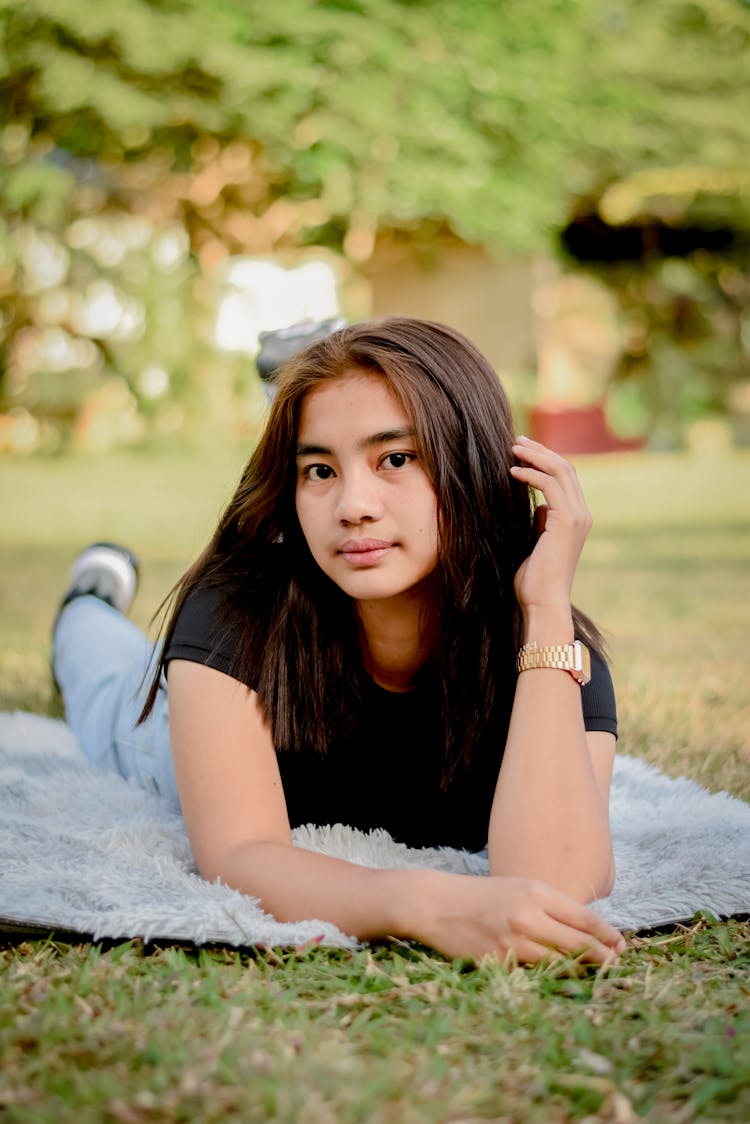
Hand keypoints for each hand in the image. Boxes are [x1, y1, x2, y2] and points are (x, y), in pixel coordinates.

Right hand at [406, 871, 624, 964]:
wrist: (437, 903)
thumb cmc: (482, 895)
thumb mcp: (519, 888)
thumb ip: (550, 905)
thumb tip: (586, 929)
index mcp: (536, 892)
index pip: (584, 918)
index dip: (607, 935)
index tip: (621, 945)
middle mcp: (528, 914)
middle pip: (579, 943)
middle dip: (603, 957)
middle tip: (616, 965)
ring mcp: (513, 940)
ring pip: (560, 962)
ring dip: (581, 970)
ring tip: (596, 974)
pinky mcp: (499, 961)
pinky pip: (533, 973)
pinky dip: (550, 975)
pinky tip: (560, 977)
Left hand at [510, 436, 591, 617]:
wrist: (543, 602)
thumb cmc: (534, 580)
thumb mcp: (536, 544)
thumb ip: (541, 523)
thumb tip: (538, 508)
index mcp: (577, 518)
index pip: (566, 477)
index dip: (545, 459)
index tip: (521, 451)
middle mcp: (582, 514)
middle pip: (565, 467)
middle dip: (540, 450)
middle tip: (516, 440)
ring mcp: (578, 517)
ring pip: (560, 471)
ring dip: (535, 456)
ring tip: (512, 448)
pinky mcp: (567, 521)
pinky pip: (550, 485)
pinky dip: (531, 474)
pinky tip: (513, 471)